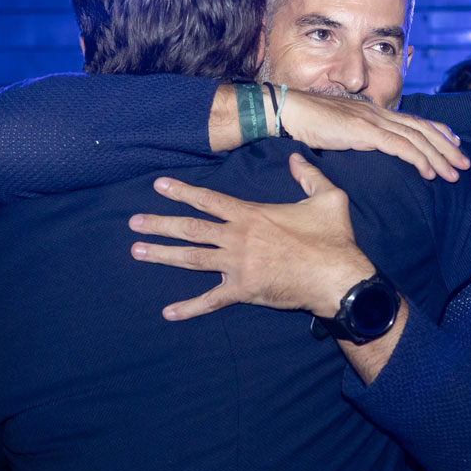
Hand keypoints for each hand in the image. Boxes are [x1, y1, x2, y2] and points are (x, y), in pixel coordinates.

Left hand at [130, 153, 375, 320]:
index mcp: (251, 214)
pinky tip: (168, 312)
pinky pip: (210, 301)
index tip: (158, 186)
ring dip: (162, 255)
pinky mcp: (243, 291)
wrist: (337, 278)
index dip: (182, 191)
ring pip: (191, 258)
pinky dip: (188, 308)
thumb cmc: (333, 240)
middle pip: (190, 228)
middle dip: (159, 224)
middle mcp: (237, 237)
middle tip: (133, 223)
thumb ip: (309, 176)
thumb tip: (297, 158)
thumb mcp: (328, 198)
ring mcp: (237, 265)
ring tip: (137, 251)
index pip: (208, 199)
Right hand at [279, 89, 468, 182]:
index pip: (415, 121)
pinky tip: (429, 173)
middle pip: (423, 129)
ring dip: (439, 157)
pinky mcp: (365, 132)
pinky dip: (418, 160)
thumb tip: (370, 145)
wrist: (291, 111)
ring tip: (453, 174)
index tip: (454, 144)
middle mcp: (380, 113)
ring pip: (417, 139)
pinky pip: (399, 146)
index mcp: (376, 112)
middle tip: (464, 164)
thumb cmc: (311, 123)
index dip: (438, 132)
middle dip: (447, 148)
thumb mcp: (342, 130)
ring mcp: (373, 121)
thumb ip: (360, 135)